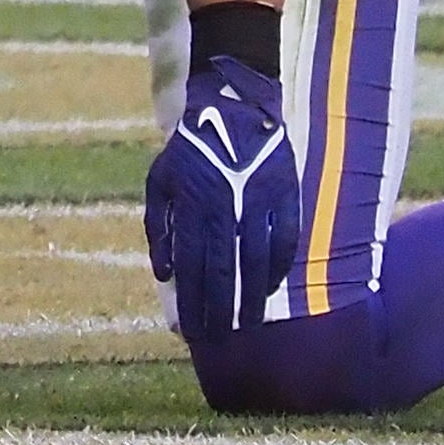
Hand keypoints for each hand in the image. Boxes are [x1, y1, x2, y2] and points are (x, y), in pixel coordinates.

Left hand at [145, 56, 301, 337]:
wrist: (233, 104)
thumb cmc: (190, 148)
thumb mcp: (160, 181)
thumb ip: (158, 228)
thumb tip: (163, 274)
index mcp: (191, 204)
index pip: (191, 266)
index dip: (192, 301)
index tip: (193, 331)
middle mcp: (225, 207)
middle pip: (223, 270)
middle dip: (220, 309)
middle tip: (220, 340)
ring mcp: (258, 201)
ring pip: (256, 261)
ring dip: (252, 297)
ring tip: (248, 325)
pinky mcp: (285, 193)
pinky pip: (285, 238)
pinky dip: (279, 265)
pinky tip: (272, 287)